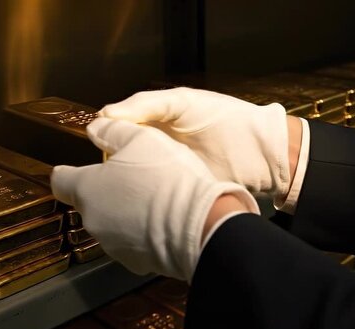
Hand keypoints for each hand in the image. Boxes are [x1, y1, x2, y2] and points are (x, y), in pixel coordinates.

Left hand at [51, 118, 258, 280]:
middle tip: (135, 177)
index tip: (76, 169)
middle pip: (91, 202)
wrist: (198, 225)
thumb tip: (97, 129)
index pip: (60, 181)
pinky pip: (134, 243)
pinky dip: (144, 233)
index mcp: (87, 188)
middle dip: (108, 191)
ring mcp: (113, 245)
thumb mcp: (141, 137)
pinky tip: (165, 220)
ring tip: (156, 199)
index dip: (68, 172)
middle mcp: (93, 220)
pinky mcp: (135, 262)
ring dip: (127, 212)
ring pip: (112, 223)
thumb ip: (112, 130)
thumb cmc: (167, 179)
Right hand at [97, 87, 290, 197]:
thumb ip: (146, 104)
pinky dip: (142, 197)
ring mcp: (166, 171)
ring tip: (110, 186)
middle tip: (97, 168)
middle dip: (110, 161)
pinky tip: (131, 201)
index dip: (105, 132)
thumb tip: (105, 114)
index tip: (92, 139)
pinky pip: (152, 195)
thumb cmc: (227, 120)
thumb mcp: (183, 103)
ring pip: (135, 176)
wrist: (262, 155)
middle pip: (123, 154)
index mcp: (156, 121)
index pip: (120, 126)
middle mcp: (157, 146)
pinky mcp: (176, 192)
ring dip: (125, 181)